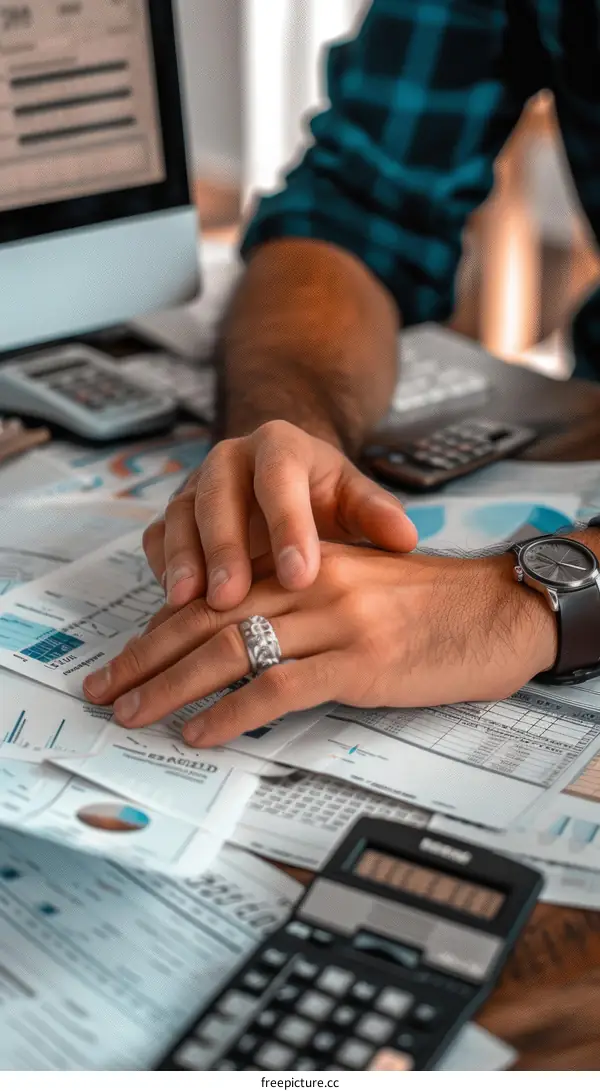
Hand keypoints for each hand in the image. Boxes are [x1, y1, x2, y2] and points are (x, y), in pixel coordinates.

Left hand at [83, 545, 555, 748]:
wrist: (497, 609)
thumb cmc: (428, 606)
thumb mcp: (355, 590)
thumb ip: (300, 607)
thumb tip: (243, 647)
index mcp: (303, 566)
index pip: (213, 596)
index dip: (160, 631)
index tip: (125, 660)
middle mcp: (310, 586)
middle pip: (206, 620)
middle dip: (146, 657)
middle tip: (105, 689)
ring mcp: (334, 623)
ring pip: (230, 651)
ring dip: (172, 686)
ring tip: (135, 714)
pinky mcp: (360, 662)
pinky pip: (279, 688)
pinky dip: (232, 713)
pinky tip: (203, 732)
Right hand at [142, 421, 416, 611]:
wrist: (282, 478)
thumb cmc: (322, 495)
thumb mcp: (354, 495)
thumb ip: (377, 513)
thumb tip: (405, 538)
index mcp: (279, 445)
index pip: (280, 479)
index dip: (287, 527)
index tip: (300, 577)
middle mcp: (229, 459)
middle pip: (218, 497)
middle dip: (223, 548)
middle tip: (232, 597)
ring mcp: (194, 487)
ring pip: (179, 517)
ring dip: (183, 562)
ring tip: (191, 605)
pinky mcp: (172, 518)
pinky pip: (157, 540)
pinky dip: (162, 570)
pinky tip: (172, 609)